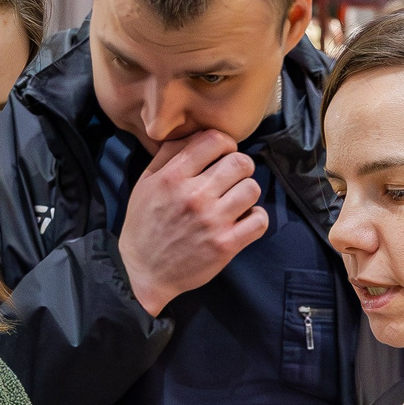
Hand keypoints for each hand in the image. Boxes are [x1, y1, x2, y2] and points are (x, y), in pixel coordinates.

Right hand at [115, 129, 266, 316]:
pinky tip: (242, 220)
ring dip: (247, 192)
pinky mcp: (225, 245)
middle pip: (240, 162)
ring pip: (252, 188)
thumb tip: (198, 133)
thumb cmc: (144, 224)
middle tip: (231, 179)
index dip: (225, 144)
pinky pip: (259, 220)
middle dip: (240, 167)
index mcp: (173, 177)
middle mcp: (194, 196)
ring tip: (235, 200)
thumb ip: (169, 153)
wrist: (144, 271)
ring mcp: (212, 221)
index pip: (215, 140)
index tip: (222, 155)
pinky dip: (255, 217)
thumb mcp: (145, 182)